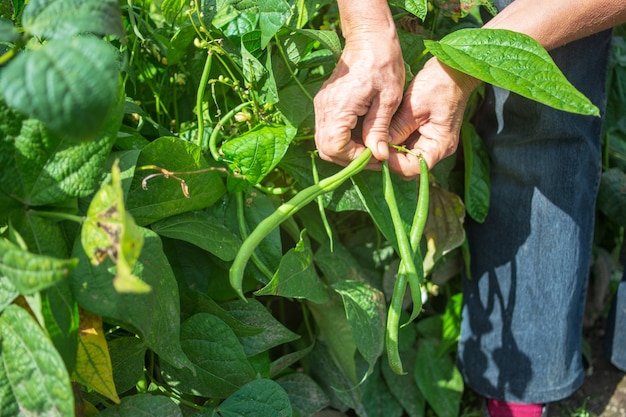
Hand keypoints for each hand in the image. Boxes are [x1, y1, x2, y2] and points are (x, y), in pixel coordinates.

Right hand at [314, 34, 404, 166]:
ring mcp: (322, 106)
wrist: (369, 39)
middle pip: (326, 149)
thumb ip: (379, 129)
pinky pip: (328, 131)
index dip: (355, 158)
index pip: (335, 148)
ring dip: (347, 150)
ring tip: (371, 146)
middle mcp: (324, 108)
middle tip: (374, 156)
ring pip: (325, 142)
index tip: (377, 156)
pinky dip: (343, 139)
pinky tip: (363, 134)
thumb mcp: (388, 99)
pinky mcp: (325, 103)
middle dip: (350, 158)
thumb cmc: (383, 64)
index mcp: (339, 107)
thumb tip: (379, 156)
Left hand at [387, 58, 480, 177]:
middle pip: (408, 165)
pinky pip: (408, 144)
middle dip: (389, 158)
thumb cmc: (439, 84)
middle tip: (371, 145)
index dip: (392, 163)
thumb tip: (379, 145)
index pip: (413, 168)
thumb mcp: (415, 106)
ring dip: (391, 149)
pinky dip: (396, 140)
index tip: (375, 151)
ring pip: (406, 156)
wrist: (453, 69)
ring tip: (375, 138)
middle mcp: (437, 148)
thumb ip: (398, 128)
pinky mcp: (426, 133)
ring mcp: (432, 141)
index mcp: (440, 146)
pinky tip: (384, 131)